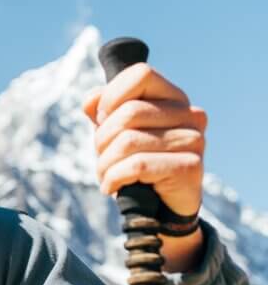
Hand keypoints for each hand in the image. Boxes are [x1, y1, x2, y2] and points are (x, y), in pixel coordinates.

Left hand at [83, 62, 207, 271]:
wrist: (160, 210)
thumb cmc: (137, 166)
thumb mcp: (115, 135)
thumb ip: (103, 113)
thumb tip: (90, 100)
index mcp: (173, 98)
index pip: (140, 74)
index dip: (111, 95)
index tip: (101, 118)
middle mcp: (190, 114)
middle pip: (128, 112)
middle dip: (101, 139)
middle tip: (102, 157)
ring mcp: (194, 140)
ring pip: (127, 141)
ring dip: (104, 163)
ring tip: (106, 175)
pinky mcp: (190, 166)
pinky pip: (136, 165)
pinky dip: (113, 178)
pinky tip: (111, 187)